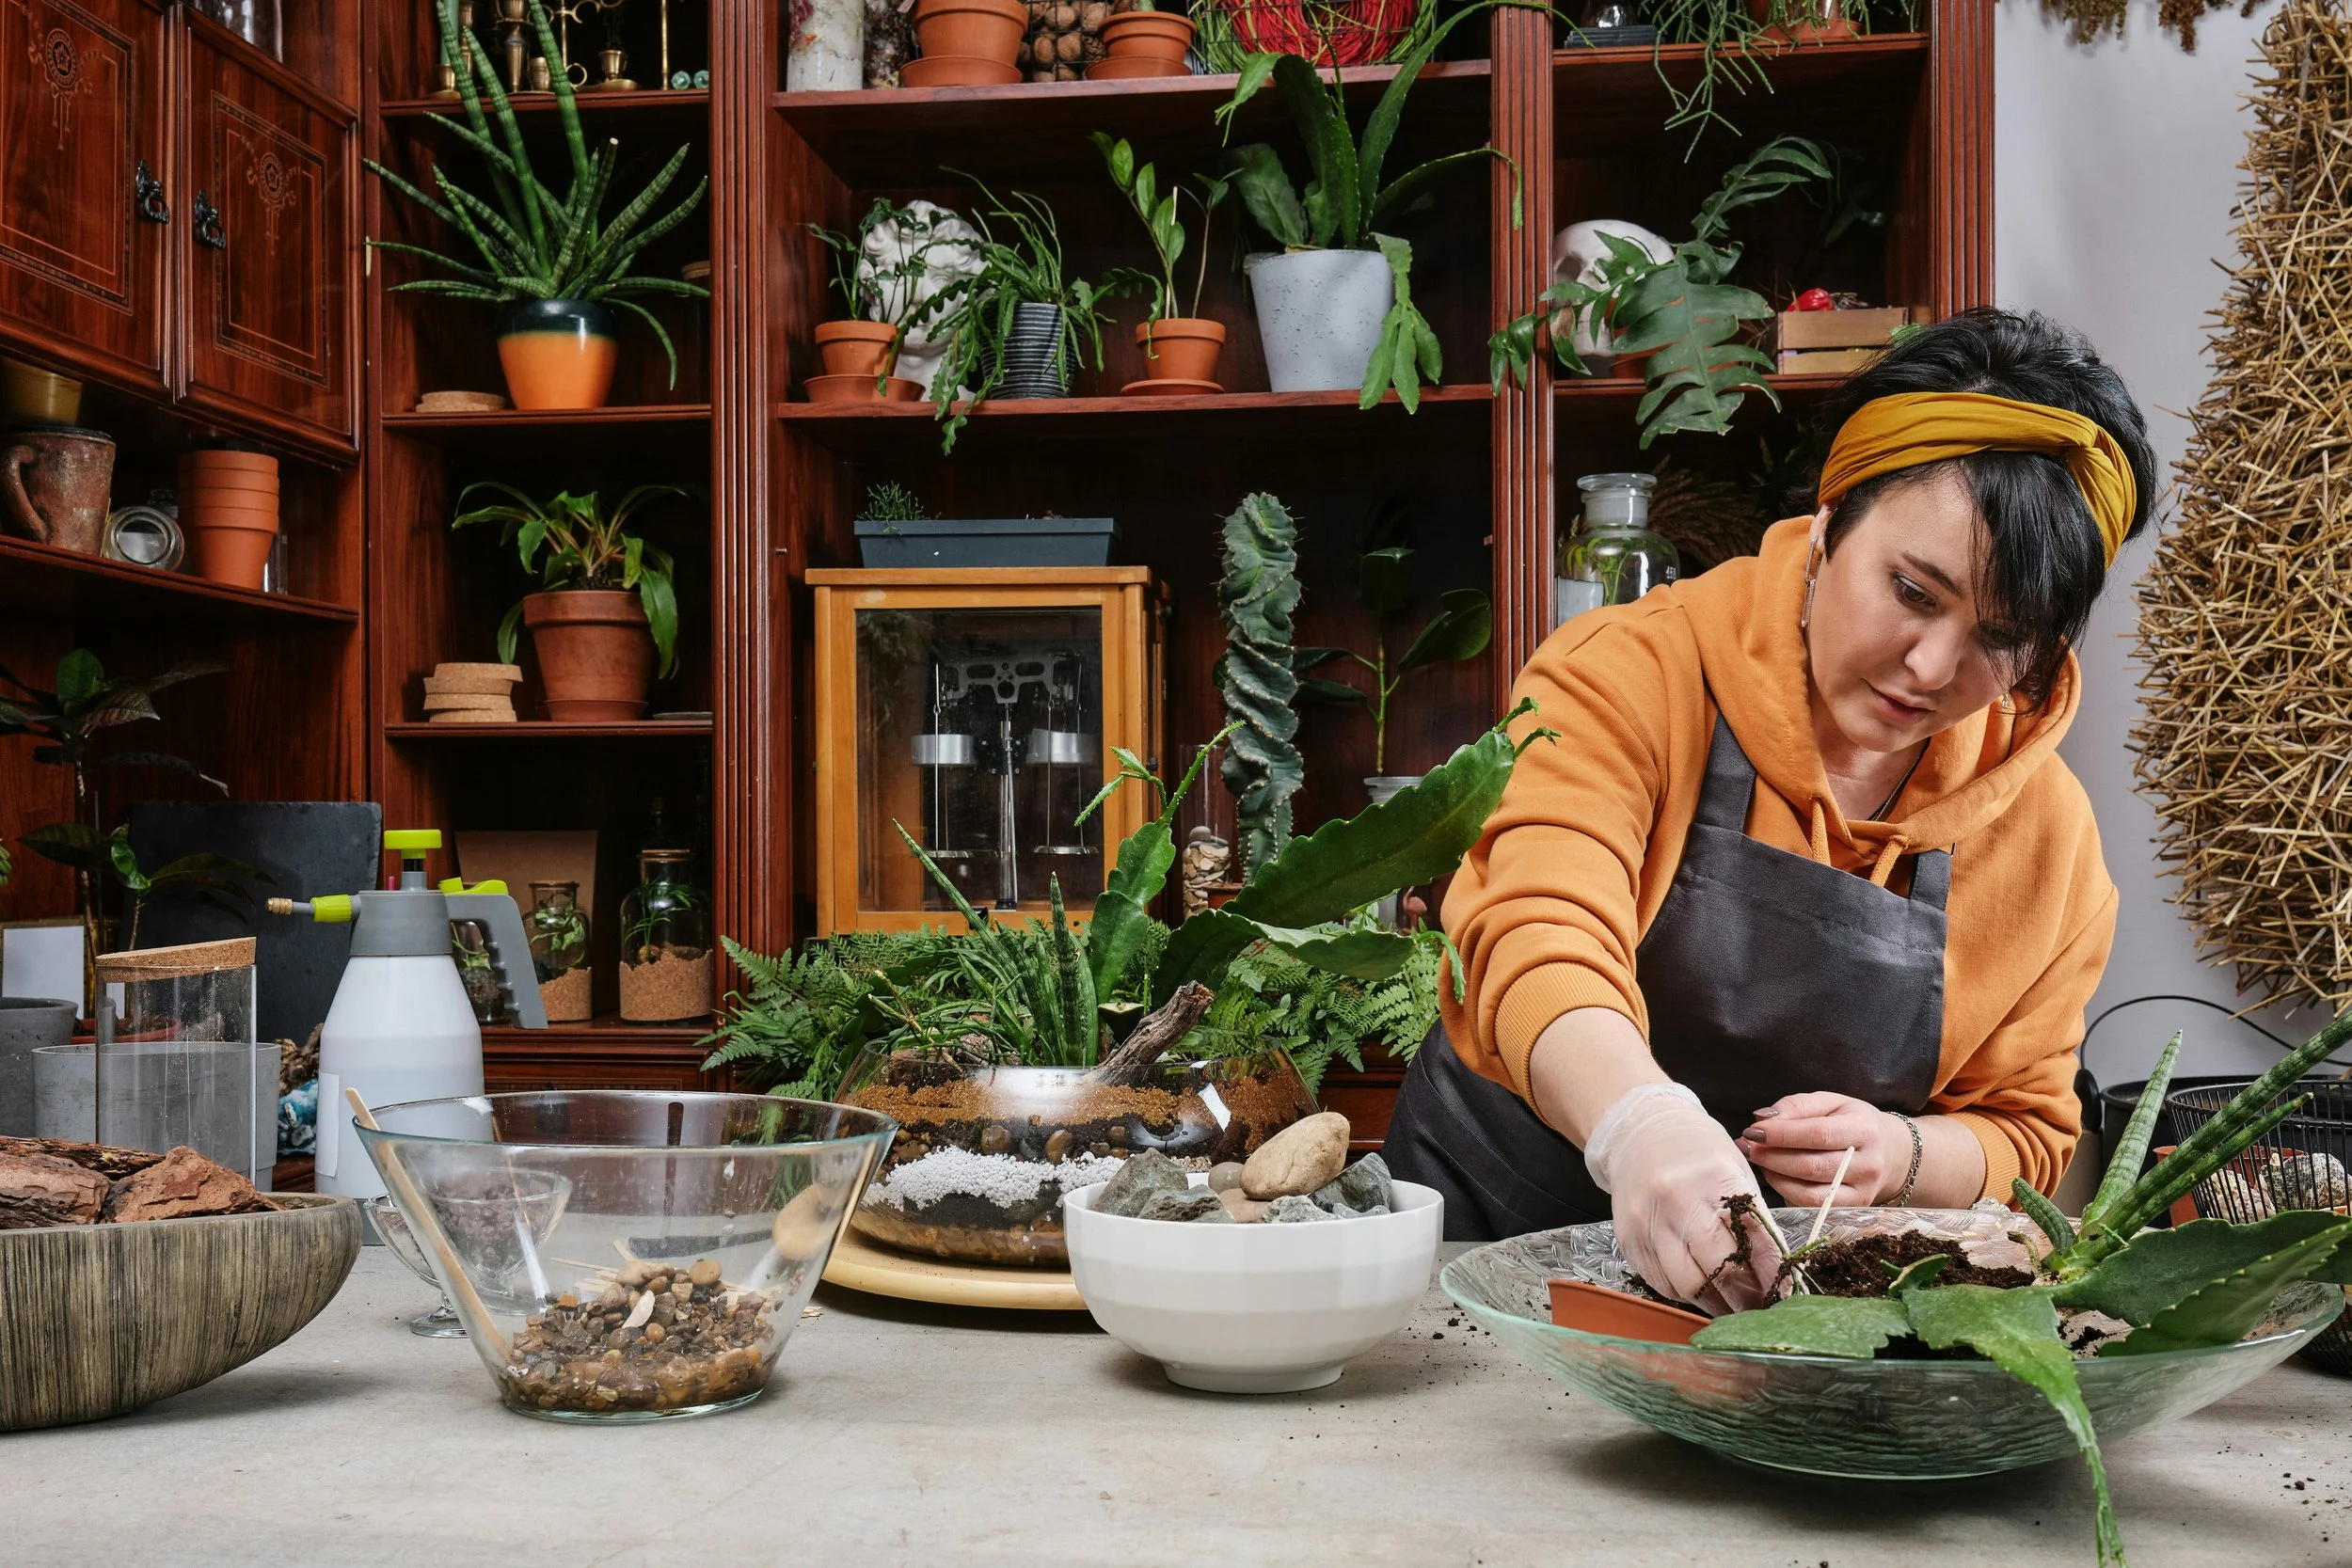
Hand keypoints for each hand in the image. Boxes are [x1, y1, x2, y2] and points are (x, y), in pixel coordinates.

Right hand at [1591, 1085, 1782, 1313]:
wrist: (1639, 1132)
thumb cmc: (1696, 1152)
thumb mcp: (1734, 1171)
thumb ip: (1753, 1219)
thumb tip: (1775, 1276)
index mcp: (1715, 1177)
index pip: (1755, 1239)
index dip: (1773, 1275)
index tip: (1785, 1296)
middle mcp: (1678, 1199)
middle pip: (1720, 1269)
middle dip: (1746, 1298)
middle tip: (1760, 1308)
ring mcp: (1648, 1221)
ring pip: (1689, 1285)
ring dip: (1716, 1303)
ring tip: (1732, 1306)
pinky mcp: (1629, 1239)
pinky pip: (1662, 1282)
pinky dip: (1686, 1293)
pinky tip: (1700, 1288)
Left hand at [1737, 1092, 1908, 1206]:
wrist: (1889, 1152)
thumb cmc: (1852, 1122)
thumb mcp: (1831, 1102)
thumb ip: (1798, 1105)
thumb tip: (1762, 1118)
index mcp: (1864, 1130)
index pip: (1818, 1134)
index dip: (1781, 1134)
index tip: (1752, 1130)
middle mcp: (1868, 1164)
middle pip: (1811, 1166)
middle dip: (1771, 1157)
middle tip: (1746, 1146)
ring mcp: (1863, 1192)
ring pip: (1810, 1193)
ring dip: (1775, 1177)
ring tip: (1758, 1160)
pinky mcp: (1854, 1209)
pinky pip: (1812, 1207)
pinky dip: (1787, 1192)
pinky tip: (1776, 1176)